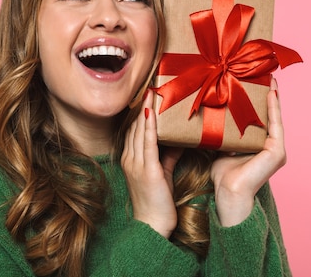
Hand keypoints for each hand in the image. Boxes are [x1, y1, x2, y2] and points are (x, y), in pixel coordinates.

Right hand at [121, 90, 183, 237]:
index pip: (135, 129)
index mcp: (131, 159)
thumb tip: (180, 139)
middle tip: (153, 85)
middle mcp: (130, 159)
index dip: (141, 110)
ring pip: (140, 130)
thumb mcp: (162, 173)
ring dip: (147, 109)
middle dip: (143, 105)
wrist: (152, 225)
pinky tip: (152, 112)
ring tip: (153, 91)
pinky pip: (147, 143)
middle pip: (135, 125)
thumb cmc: (157, 201)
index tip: (149, 94)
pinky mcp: (147, 171)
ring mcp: (136, 164)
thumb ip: (168, 155)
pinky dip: (149, 126)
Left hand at [210, 78, 286, 226]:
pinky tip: (270, 93)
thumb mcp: (221, 146)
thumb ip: (222, 132)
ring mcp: (277, 149)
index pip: (259, 117)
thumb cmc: (222, 174)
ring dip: (272, 97)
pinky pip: (275, 124)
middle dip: (265, 93)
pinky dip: (273, 108)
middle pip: (268, 114)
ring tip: (269, 77)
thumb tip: (210, 114)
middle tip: (263, 72)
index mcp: (260, 145)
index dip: (257, 98)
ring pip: (274, 116)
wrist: (227, 193)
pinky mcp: (277, 151)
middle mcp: (271, 146)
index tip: (253, 80)